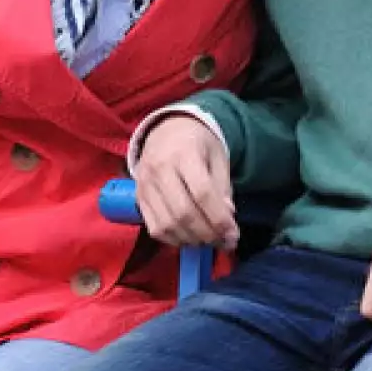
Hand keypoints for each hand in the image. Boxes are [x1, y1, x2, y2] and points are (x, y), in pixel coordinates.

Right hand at [133, 115, 238, 249]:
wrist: (166, 129)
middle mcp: (160, 169)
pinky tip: (189, 238)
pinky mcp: (138, 197)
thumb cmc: (198, 143)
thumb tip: (227, 217)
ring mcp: (145, 184)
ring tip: (209, 240)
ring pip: (167, 224)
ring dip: (192, 240)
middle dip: (207, 233)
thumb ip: (223, 186)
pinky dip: (174, 240)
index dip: (219, 218)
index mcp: (184, 153)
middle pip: (184, 212)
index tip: (233, 234)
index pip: (202, 192)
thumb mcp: (218, 156)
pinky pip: (154, 227)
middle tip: (224, 241)